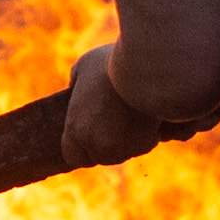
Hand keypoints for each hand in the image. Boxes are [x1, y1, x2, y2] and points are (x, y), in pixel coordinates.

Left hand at [64, 45, 186, 167]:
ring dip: (125, 141)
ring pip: (122, 153)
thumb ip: (77, 84)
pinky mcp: (144, 145)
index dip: (82, 145)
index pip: (73, 156)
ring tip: (130, 115)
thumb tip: (77, 88)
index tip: (91, 132)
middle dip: (106, 143)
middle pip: (100, 156)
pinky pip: (143, 144)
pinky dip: (145, 135)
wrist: (146, 67)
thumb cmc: (111, 63)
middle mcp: (97, 145)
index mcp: (76, 129)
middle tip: (114, 119)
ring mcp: (122, 148)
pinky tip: (145, 115)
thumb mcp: (83, 68)